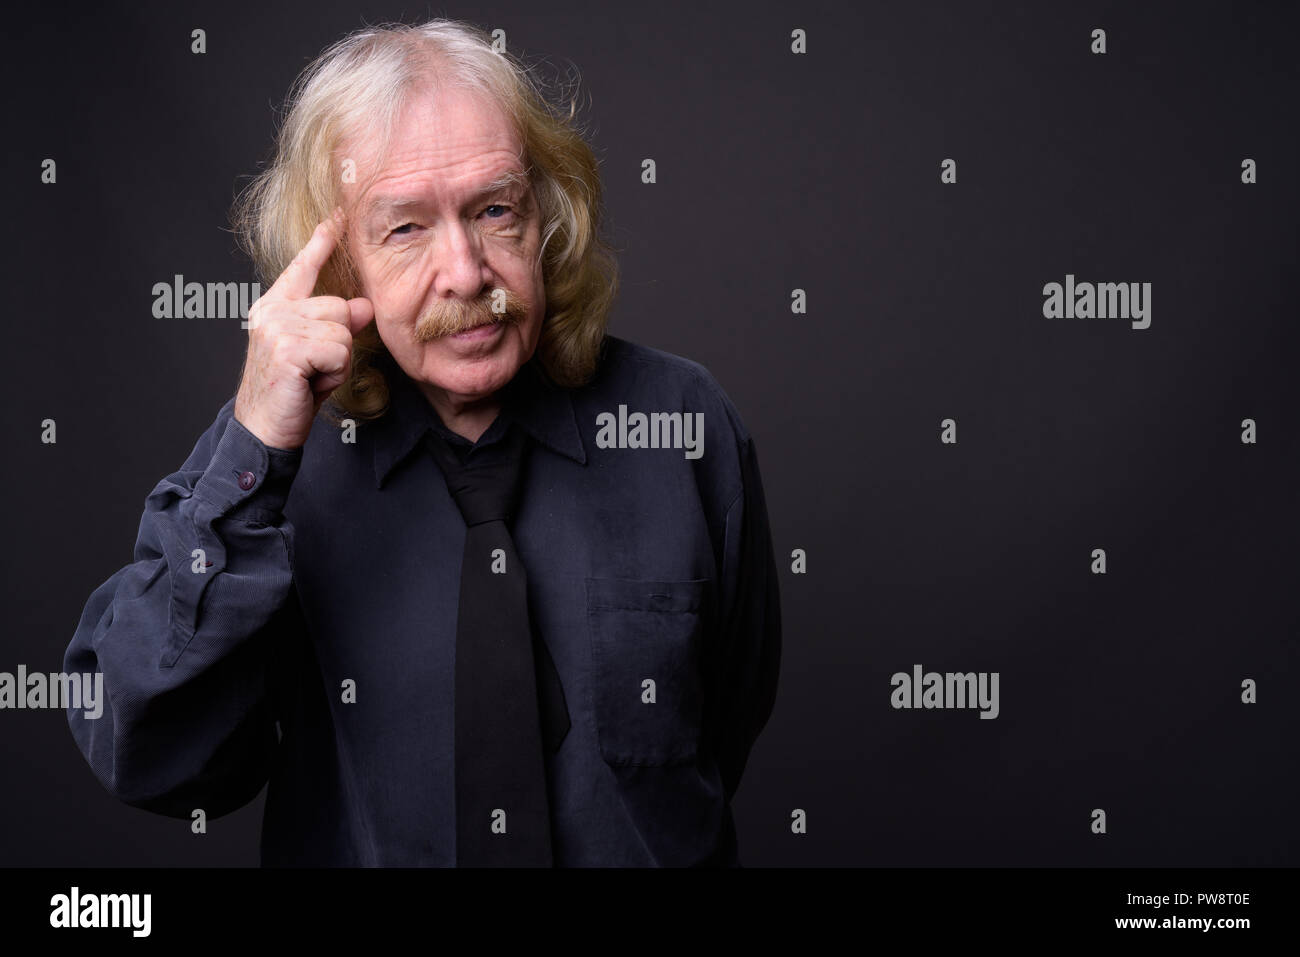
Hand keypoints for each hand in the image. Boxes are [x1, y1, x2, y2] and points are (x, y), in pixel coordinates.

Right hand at [233, 207, 374, 449]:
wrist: (263, 428)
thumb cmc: (291, 392)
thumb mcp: (321, 353)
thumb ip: (339, 326)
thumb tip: (364, 305)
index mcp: (276, 306)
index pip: (303, 266)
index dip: (323, 241)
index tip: (339, 215)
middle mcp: (273, 310)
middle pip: (341, 306)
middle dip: (341, 342)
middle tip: (315, 367)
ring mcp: (277, 327)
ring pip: (344, 331)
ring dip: (338, 361)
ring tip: (311, 376)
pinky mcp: (287, 348)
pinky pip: (340, 351)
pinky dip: (335, 373)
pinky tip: (310, 383)